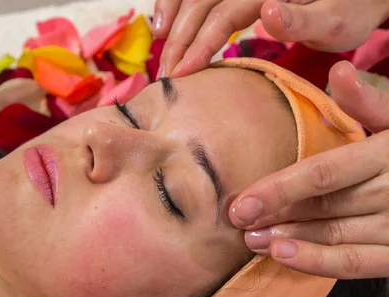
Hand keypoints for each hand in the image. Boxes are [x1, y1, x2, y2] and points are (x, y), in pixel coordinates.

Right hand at [152, 0, 388, 77]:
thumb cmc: (348, 11)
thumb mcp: (337, 21)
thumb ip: (303, 20)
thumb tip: (267, 12)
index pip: (224, 13)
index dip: (200, 43)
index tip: (181, 73)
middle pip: (202, 4)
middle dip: (180, 40)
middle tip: (166, 76)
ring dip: (172, 22)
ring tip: (160, 54)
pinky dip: (176, 8)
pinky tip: (164, 26)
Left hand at [228, 61, 388, 278]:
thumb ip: (369, 104)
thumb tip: (338, 72)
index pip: (323, 173)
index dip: (278, 190)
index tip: (240, 203)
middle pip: (323, 206)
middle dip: (275, 215)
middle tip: (236, 221)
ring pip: (335, 236)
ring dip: (289, 241)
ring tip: (252, 242)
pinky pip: (358, 264)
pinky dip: (319, 263)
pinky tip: (285, 258)